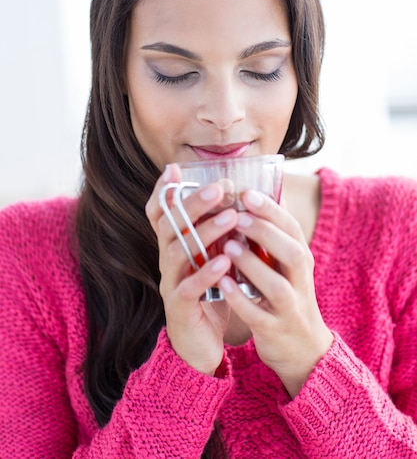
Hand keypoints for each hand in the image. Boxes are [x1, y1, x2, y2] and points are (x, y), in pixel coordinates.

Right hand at [145, 164, 237, 374]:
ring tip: (230, 217)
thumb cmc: (211, 292)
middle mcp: (166, 260)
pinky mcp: (180, 308)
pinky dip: (206, 272)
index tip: (174, 168)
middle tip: (219, 188)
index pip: (160, 213)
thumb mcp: (213, 254)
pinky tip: (225, 260)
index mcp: (174, 245)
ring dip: (204, 232)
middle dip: (192, 204)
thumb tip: (236, 195)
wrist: (202, 342)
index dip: (163, 190)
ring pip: (177, 252)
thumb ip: (217, 229)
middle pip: (169, 226)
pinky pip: (189, 287)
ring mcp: (170, 283)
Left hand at [217, 189, 332, 397]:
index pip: (293, 229)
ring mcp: (290, 308)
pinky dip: (241, 300)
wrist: (303, 349)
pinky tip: (222, 284)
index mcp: (301, 260)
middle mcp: (300, 281)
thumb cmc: (287, 296)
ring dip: (253, 264)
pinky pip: (258, 315)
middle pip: (293, 253)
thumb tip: (264, 193)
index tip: (248, 193)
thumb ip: (276, 235)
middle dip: (265, 232)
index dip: (271, 210)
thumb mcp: (288, 265)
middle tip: (236, 215)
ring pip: (277, 285)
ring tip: (228, 246)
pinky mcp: (275, 330)